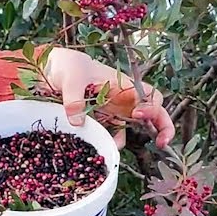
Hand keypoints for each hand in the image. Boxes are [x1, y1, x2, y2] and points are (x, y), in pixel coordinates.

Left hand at [42, 47, 175, 147]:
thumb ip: (74, 98)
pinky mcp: (102, 121)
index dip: (151, 106)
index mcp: (124, 85)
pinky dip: (113, 143)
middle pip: (153, 113)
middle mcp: (124, 99)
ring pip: (134, 127)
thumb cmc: (69, 66)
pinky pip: (114, 135)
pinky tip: (106, 148)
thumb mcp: (71, 78)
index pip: (150, 96)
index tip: (138, 113)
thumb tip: (78, 122)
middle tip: (161, 143)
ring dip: (135, 139)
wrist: (54, 70)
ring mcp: (115, 111)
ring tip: (120, 148)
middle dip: (163, 127)